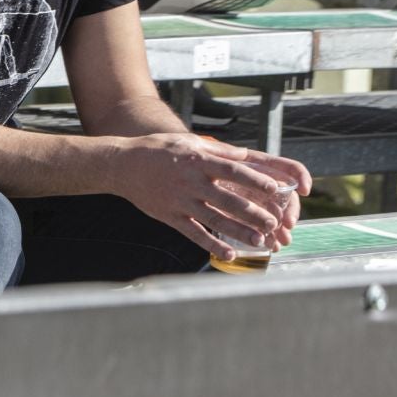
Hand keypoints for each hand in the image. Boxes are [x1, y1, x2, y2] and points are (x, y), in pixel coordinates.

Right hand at [113, 133, 310, 259]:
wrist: (121, 165)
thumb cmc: (157, 150)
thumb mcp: (187, 142)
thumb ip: (217, 151)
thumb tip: (245, 156)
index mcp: (198, 161)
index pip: (233, 172)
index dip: (255, 182)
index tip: (275, 189)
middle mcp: (190, 182)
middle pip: (228, 200)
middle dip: (253, 213)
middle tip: (273, 223)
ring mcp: (180, 201)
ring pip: (214, 219)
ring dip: (239, 231)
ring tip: (259, 240)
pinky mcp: (169, 216)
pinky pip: (193, 233)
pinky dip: (211, 245)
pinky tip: (228, 253)